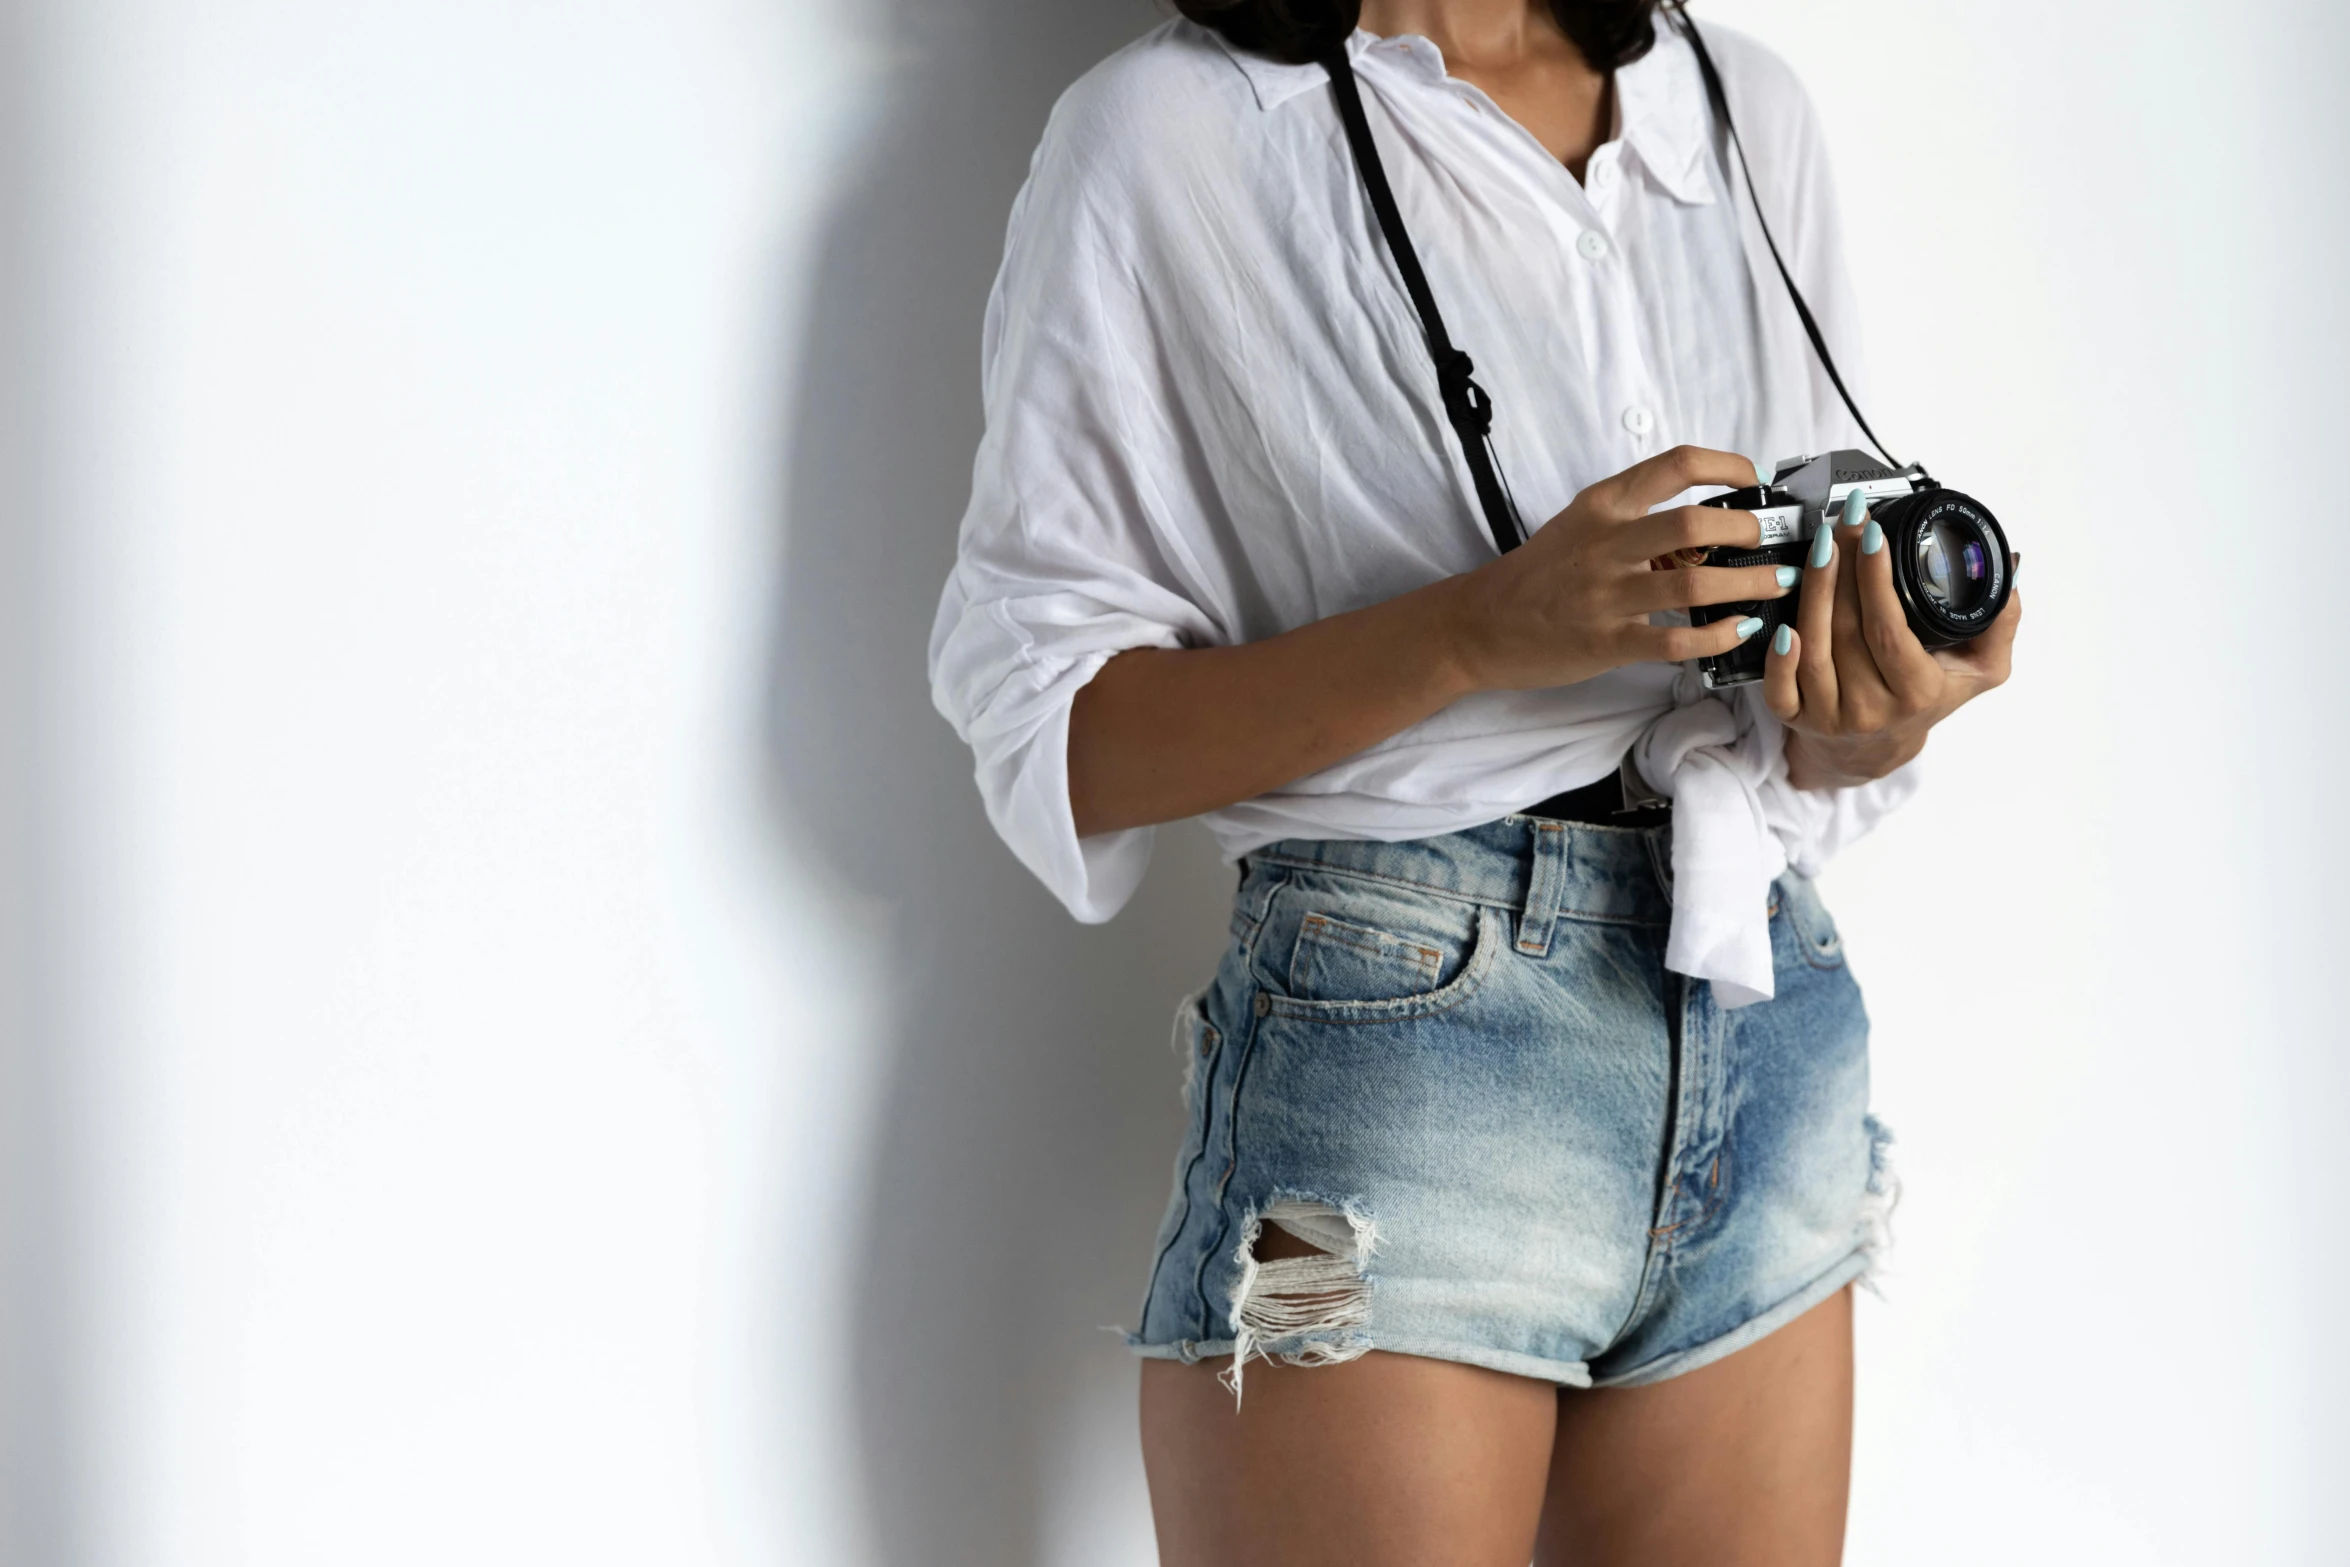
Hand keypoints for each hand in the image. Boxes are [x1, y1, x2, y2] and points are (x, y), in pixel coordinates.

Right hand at [1451, 445, 1793, 690]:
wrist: (1479, 624)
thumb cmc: (1538, 574)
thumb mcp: (1579, 526)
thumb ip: (1633, 517)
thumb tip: (1705, 520)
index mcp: (1602, 506)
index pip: (1676, 465)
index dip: (1727, 465)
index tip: (1753, 478)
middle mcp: (1606, 544)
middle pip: (1695, 524)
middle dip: (1748, 531)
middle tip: (1770, 540)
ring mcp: (1606, 595)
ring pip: (1695, 587)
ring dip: (1749, 585)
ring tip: (1775, 584)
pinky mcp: (1606, 642)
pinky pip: (1677, 642)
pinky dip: (1718, 636)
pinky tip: (1737, 630)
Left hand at [1762, 495, 2023, 788]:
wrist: (1877, 749)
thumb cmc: (1925, 699)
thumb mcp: (1978, 670)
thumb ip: (1999, 623)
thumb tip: (2011, 572)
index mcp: (1917, 693)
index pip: (1890, 632)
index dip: (1877, 582)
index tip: (1874, 535)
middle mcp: (1871, 709)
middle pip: (1847, 632)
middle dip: (1843, 569)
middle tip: (1844, 522)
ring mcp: (1829, 717)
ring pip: (1814, 649)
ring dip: (1812, 592)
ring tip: (1820, 545)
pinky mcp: (1795, 719)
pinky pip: (1780, 690)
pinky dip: (1778, 657)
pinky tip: (1783, 623)